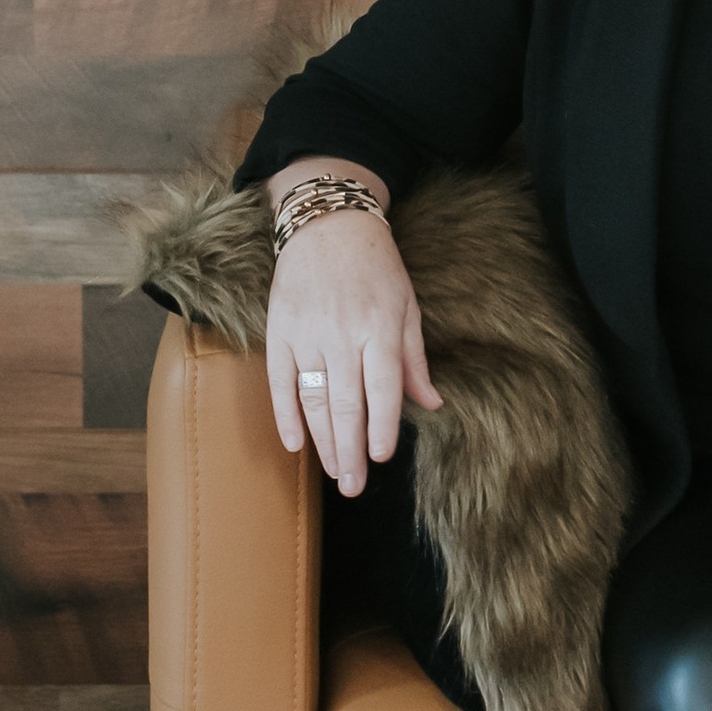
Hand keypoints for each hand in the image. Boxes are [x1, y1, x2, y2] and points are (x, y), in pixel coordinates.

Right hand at [264, 207, 440, 491]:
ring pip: (314, 398)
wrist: (327, 224)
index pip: (383, 387)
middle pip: (346, 402)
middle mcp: (342, 333)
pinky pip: (280, 381)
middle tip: (354, 486)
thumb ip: (415, 359)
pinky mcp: (279, 330)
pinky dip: (285, 415)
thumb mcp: (407, 305)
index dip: (382, 425)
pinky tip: (295, 444)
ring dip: (322, 441)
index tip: (380, 457)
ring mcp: (306, 333)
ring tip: (333, 473)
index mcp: (380, 326)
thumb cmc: (376, 267)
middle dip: (350, 449)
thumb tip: (433, 404)